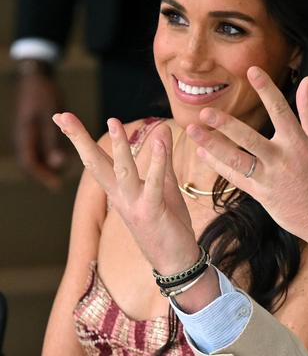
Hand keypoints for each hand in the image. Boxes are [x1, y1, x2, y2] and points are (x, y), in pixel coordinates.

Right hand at [15, 65, 66, 189]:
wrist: (34, 76)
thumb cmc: (43, 93)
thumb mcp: (50, 115)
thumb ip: (53, 137)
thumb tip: (58, 163)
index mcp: (26, 135)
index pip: (30, 162)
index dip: (42, 175)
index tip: (55, 185)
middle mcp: (24, 136)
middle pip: (31, 161)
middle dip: (43, 173)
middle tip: (56, 184)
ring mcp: (27, 132)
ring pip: (34, 154)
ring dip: (44, 165)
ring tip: (57, 175)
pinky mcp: (32, 127)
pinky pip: (37, 145)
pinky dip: (46, 153)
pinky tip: (59, 156)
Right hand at [52, 113, 198, 274]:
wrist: (177, 260)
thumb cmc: (168, 223)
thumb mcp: (164, 186)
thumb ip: (162, 158)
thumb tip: (161, 128)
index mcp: (119, 191)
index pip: (96, 160)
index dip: (79, 138)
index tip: (62, 116)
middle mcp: (121, 197)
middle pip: (95, 164)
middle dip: (78, 139)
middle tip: (62, 115)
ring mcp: (134, 205)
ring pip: (122, 171)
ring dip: (119, 147)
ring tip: (113, 121)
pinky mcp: (152, 212)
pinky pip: (154, 184)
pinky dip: (157, 162)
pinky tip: (160, 142)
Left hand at [186, 66, 307, 258]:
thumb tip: (307, 80)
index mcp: (299, 142)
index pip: (280, 109)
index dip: (266, 88)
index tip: (252, 70)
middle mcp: (282, 159)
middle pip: (249, 139)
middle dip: (225, 125)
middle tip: (205, 111)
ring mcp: (269, 178)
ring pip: (236, 160)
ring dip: (213, 145)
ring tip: (193, 130)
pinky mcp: (261, 195)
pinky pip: (235, 178)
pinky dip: (218, 165)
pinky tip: (203, 153)